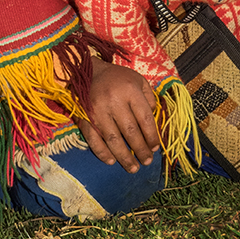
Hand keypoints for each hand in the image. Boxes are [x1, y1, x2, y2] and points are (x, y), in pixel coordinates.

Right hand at [77, 58, 159, 173]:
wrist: (86, 70)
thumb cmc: (116, 77)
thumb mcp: (137, 79)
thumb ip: (148, 97)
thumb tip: (153, 120)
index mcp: (130, 90)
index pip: (144, 118)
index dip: (151, 136)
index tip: (155, 148)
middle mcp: (114, 100)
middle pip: (130, 132)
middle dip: (140, 150)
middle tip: (147, 162)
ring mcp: (97, 110)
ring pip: (113, 139)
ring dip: (124, 157)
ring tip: (133, 168)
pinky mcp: (84, 117)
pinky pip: (93, 139)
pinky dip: (102, 152)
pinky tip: (112, 161)